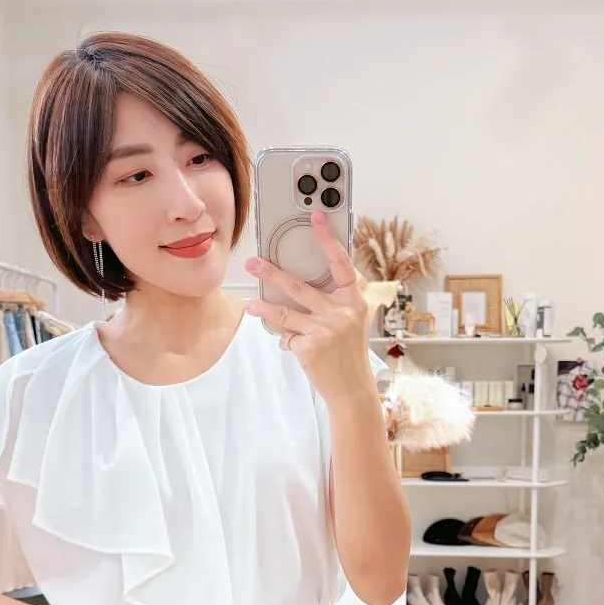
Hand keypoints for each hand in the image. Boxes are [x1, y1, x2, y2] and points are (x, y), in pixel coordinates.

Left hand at [244, 210, 374, 405]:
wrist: (352, 389)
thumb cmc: (348, 354)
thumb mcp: (350, 323)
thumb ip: (332, 304)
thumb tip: (296, 290)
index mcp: (354, 300)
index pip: (341, 263)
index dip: (328, 239)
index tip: (316, 215)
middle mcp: (341, 312)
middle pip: (299, 287)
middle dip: (272, 274)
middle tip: (253, 262)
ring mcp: (325, 330)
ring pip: (284, 314)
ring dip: (263, 309)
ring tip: (249, 305)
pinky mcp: (310, 347)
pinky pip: (287, 337)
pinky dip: (287, 341)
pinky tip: (294, 346)